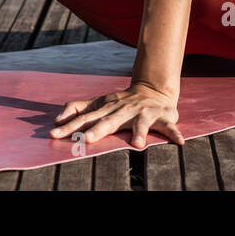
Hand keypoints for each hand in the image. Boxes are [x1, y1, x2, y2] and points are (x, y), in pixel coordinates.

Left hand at [49, 81, 185, 148]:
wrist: (154, 90)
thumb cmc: (122, 102)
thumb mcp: (99, 103)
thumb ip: (78, 109)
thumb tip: (56, 118)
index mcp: (107, 108)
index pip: (85, 119)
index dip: (70, 127)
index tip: (54, 135)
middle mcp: (124, 110)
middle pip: (109, 121)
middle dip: (98, 130)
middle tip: (86, 140)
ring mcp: (143, 113)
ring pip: (140, 124)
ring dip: (139, 132)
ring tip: (137, 145)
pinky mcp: (162, 117)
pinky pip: (169, 127)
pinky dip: (174, 134)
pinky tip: (180, 143)